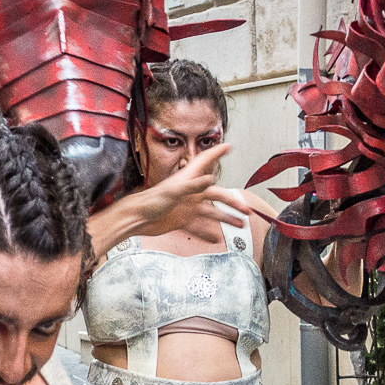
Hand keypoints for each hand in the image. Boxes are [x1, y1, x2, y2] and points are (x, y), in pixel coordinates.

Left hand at [129, 142, 246, 234]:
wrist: (137, 220)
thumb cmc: (150, 202)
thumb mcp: (172, 192)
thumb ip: (191, 186)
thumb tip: (209, 180)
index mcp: (188, 180)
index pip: (205, 162)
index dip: (217, 153)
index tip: (229, 146)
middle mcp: (191, 192)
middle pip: (217, 194)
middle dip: (233, 202)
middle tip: (246, 210)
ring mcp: (188, 207)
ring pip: (212, 213)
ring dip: (226, 218)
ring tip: (240, 226)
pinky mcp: (183, 220)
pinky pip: (199, 226)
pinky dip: (208, 233)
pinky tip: (216, 238)